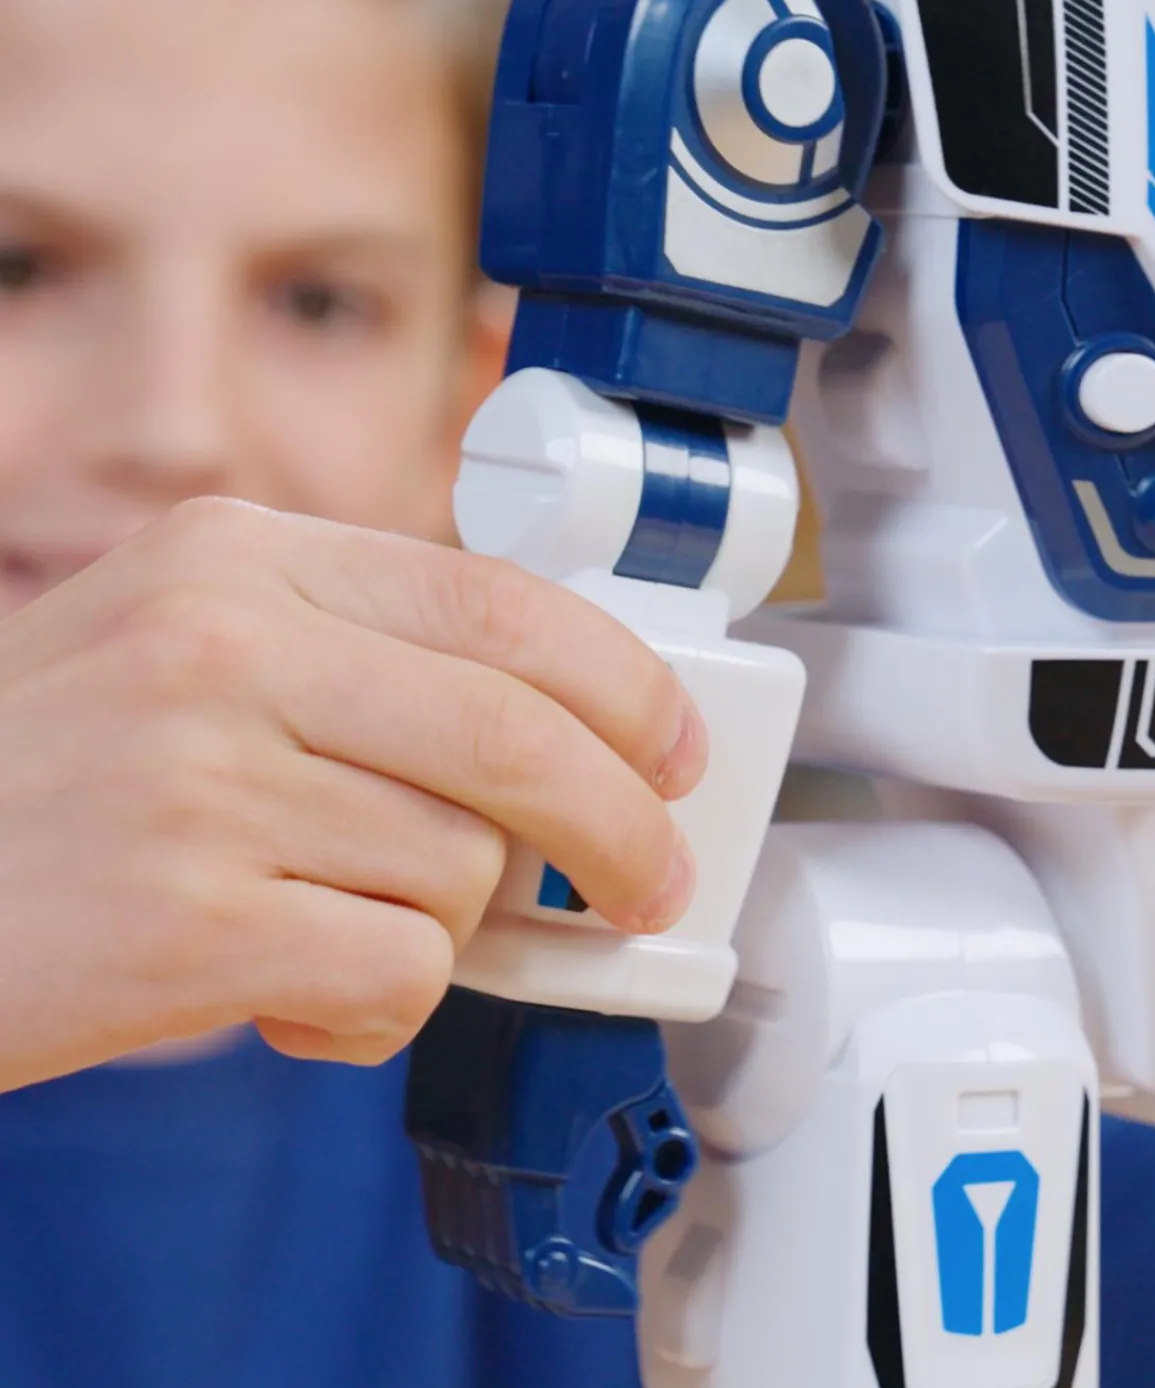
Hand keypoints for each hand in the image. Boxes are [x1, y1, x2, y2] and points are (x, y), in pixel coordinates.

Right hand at [0, 497, 704, 1087]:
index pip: (502, 602)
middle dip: (621, 827)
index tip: (672, 749)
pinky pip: (397, 973)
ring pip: (460, 867)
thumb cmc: (36, 786)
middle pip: (517, 737)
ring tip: (348, 933)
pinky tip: (303, 1001)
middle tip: (650, 882)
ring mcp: (201, 780)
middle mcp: (225, 646)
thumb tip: (562, 728)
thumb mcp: (180, 647)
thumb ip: (355, 658)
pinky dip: (384, 1013)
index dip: (622, 686)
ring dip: (446, 929)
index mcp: (241, 559)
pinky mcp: (185, 922)